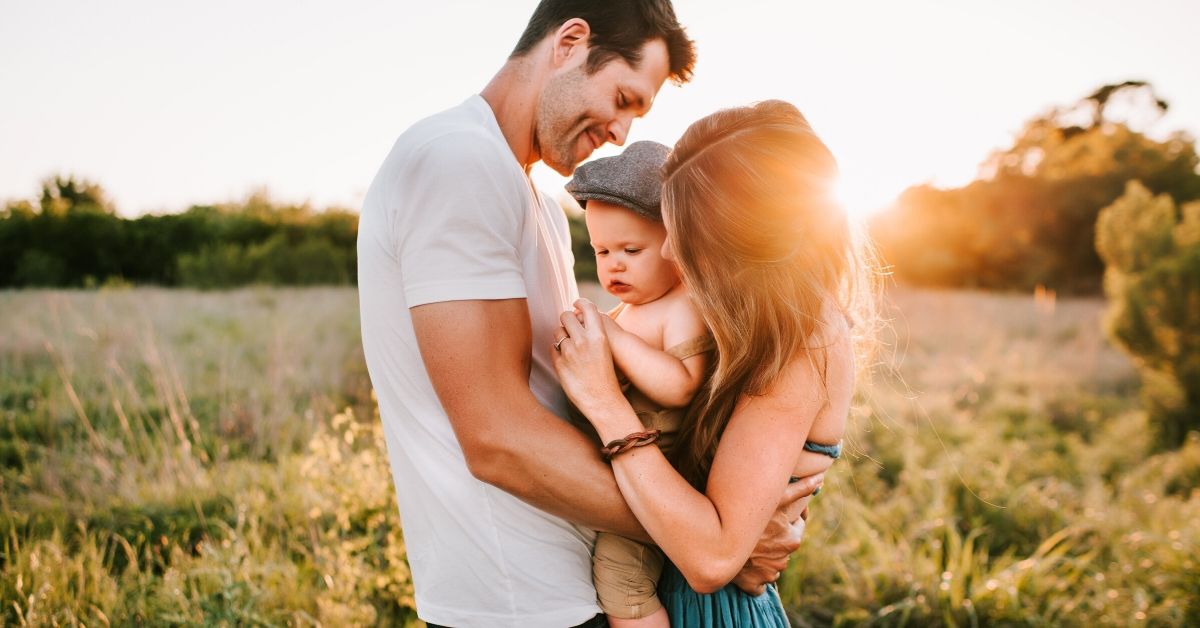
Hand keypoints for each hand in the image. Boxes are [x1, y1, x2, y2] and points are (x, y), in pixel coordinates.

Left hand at [551, 299, 624, 418]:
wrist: (604, 401)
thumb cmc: (607, 375)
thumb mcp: (605, 349)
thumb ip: (593, 332)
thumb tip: (577, 315)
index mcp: (599, 336)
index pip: (587, 307)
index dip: (580, 302)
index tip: (576, 304)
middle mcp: (583, 341)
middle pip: (566, 315)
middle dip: (566, 319)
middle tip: (570, 326)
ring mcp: (569, 353)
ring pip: (558, 332)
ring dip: (561, 335)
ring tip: (570, 346)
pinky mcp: (559, 364)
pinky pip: (553, 348)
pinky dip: (558, 351)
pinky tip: (567, 360)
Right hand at [731, 472, 823, 594]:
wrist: (719, 539)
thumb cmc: (749, 514)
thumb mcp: (777, 498)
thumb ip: (801, 489)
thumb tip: (821, 480)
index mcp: (792, 540)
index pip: (797, 527)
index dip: (787, 518)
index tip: (775, 514)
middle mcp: (783, 560)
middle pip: (783, 546)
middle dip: (775, 538)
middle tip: (759, 527)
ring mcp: (768, 574)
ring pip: (772, 564)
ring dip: (765, 556)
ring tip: (750, 543)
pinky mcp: (753, 585)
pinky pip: (758, 582)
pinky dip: (754, 575)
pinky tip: (746, 563)